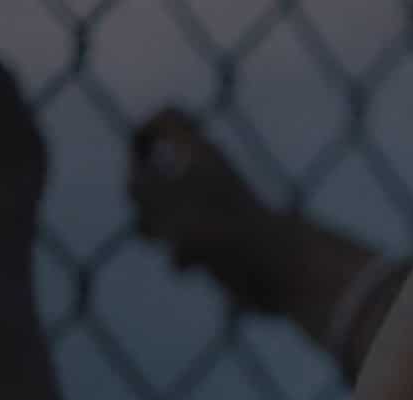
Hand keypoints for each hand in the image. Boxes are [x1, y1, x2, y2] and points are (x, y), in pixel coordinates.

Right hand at [128, 108, 282, 309]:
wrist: (278, 268)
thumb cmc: (223, 230)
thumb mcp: (168, 203)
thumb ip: (140, 186)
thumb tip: (133, 182)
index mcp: (200, 152)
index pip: (167, 118)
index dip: (143, 134)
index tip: (138, 164)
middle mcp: (208, 175)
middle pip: (155, 169)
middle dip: (142, 194)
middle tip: (152, 209)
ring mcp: (214, 210)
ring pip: (165, 211)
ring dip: (154, 226)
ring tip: (167, 239)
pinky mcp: (221, 243)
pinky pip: (184, 244)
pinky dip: (181, 255)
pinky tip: (190, 266)